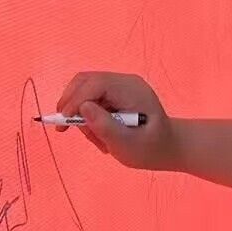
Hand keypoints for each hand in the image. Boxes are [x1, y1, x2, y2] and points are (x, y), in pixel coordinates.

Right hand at [54, 71, 175, 170]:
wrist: (166, 147)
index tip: (64, 123)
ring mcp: (118, 86)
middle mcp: (124, 82)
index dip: (76, 100)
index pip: (96, 84)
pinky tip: (100, 136)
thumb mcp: (128, 145)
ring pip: (84, 92)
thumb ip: (106, 127)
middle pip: (85, 81)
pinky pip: (90, 100)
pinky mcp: (113, 94)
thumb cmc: (150, 148)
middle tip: (65, 128)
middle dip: (72, 104)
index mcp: (131, 89)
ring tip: (98, 141)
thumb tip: (83, 108)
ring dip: (81, 117)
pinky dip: (88, 118)